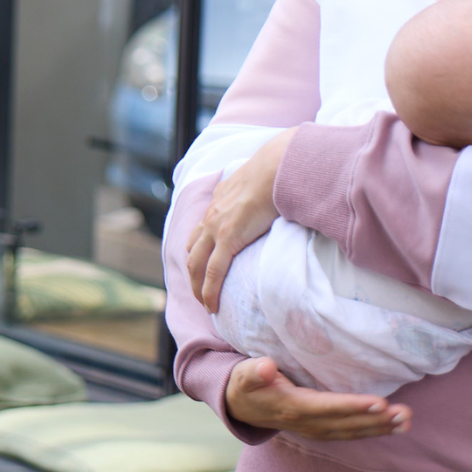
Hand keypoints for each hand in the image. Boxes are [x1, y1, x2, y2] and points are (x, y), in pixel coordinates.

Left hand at [187, 128, 296, 310]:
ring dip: (197, 286)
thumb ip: (260, 190)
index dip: (200, 251)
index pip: (201, 231)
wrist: (277, 166)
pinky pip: (213, 272)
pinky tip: (212, 305)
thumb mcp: (260, 179)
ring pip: (196, 265)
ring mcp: (217, 227)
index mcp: (219, 200)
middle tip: (200, 292)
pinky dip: (209, 290)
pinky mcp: (228, 239)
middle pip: (192, 251)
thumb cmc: (277, 169)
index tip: (205, 267)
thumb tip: (279, 192)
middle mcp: (212, 215)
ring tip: (205, 303)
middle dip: (193, 274)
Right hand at [226, 357, 411, 439]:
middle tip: (405, 415)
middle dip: (377, 421)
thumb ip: (254, 371)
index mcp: (292, 407)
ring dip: (380, 428)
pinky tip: (393, 424)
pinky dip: (372, 430)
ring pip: (352, 431)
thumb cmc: (247, 384)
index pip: (327, 408)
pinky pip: (350, 432)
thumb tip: (265, 367)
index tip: (378, 403)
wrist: (242, 406)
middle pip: (346, 424)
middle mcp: (308, 423)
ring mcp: (316, 428)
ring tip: (406, 421)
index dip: (352, 407)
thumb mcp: (245, 375)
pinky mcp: (322, 428)